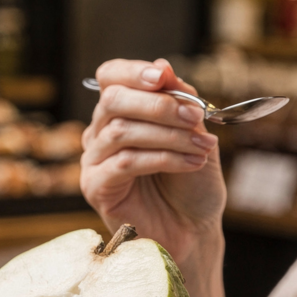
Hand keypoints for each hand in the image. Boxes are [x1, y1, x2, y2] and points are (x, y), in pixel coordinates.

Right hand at [80, 58, 225, 260]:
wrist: (194, 229)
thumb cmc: (191, 183)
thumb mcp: (194, 133)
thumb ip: (179, 100)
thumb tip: (163, 66)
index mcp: (121, 112)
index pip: (111, 77)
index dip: (132, 71)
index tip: (162, 77)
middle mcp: (101, 132)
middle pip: (113, 100)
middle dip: (158, 104)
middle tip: (194, 117)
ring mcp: (94, 160)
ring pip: (121, 131)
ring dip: (169, 135)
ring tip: (202, 147)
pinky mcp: (95, 187)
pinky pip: (125, 162)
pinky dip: (163, 158)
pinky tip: (191, 164)